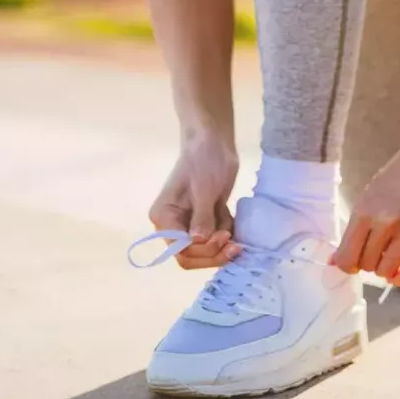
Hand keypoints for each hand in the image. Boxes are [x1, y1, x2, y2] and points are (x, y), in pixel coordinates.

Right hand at [148, 132, 240, 269]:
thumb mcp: (204, 189)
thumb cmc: (204, 161)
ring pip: (207, 251)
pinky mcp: (205, 221)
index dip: (203, 251)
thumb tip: (198, 240)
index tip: (223, 237)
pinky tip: (230, 217)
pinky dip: (227, 233)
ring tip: (231, 220)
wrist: (214, 142)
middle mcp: (174, 226)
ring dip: (223, 242)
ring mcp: (189, 224)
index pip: (181, 251)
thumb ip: (201, 217)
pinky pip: (216, 239)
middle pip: (192, 256)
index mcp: (165, 218)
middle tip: (234, 242)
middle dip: (215, 252)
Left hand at [333, 128, 399, 288]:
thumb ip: (356, 227)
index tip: (351, 263)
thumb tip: (335, 258)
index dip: (346, 265)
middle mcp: (385, 222)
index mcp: (364, 211)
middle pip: (366, 264)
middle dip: (367, 264)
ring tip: (389, 258)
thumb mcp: (370, 195)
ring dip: (385, 269)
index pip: (347, 256)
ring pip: (387, 269)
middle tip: (375, 254)